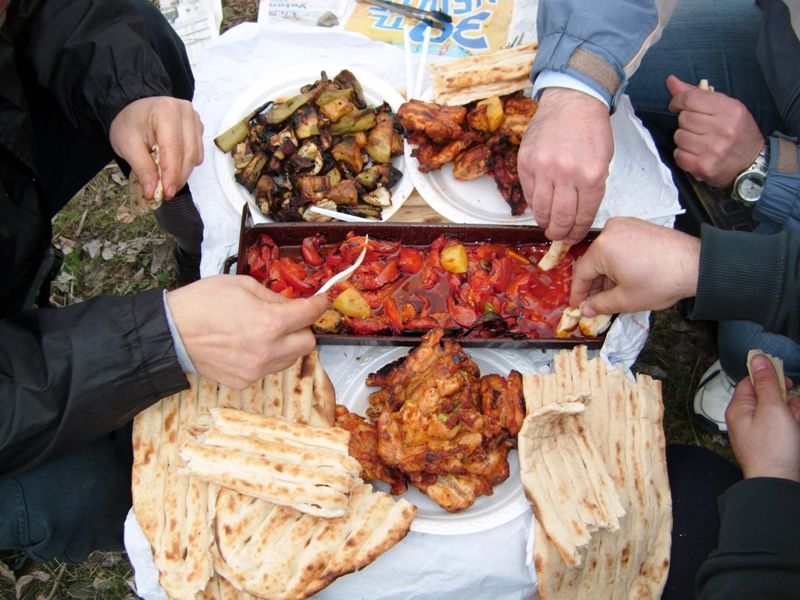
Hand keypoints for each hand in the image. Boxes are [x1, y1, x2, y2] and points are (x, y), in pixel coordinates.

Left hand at [109, 96, 203, 199]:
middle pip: (189, 153)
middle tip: (166, 193)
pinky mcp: (198, 128)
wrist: (133, 110)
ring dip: (183, 173)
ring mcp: (195, 119)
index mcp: (166, 111)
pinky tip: (173, 165)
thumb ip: (142, 169)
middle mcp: (186, 112)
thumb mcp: (127, 146)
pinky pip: (198, 153)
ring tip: (167, 181)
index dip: (172, 173)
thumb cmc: (129, 124)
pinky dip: (187, 164)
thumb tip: (152, 193)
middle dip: (179, 177)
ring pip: (196, 155)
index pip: (174, 148)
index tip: (167, 193)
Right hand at [166, 275, 328, 388]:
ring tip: (263, 333)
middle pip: (307, 344)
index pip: (309, 315)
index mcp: (270, 323)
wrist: (171, 333)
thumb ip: (273, 296)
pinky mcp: (244, 381)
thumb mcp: (242, 285)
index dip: (319, 305)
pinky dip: (266, 358)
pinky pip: (268, 370)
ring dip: (286, 345)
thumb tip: (291, 304)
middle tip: (288, 319)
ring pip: (289, 359)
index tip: (321, 301)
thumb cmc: (202, 303)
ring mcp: (256, 370)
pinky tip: (247, 347)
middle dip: (302, 329)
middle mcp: (268, 351)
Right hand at [518, 88, 612, 243]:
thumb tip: (578, 214)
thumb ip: (592, 188)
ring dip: (544, 222)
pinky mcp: (526, 163)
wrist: (572, 101)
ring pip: (541, 209)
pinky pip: (529, 193)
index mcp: (591, 175)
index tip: (573, 237)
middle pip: (561, 217)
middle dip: (560, 232)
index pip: (583, 215)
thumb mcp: (603, 160)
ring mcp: (543, 168)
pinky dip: (534, 204)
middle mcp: (566, 174)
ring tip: (547, 225)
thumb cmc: (591, 130)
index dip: (577, 231)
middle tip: (558, 236)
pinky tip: (540, 206)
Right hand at [569, 217, 699, 315]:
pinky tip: (626, 276)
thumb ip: (600, 305)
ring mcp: (625, 224)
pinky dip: (618, 261)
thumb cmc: (660, 282)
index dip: (578, 293)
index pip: (581, 273)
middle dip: (595, 284)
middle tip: (596, 303)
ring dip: (607, 273)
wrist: (697, 264)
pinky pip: (619, 244)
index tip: (576, 306)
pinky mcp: (638, 225)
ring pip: (606, 253)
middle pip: (594, 261)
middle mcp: (610, 230)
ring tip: (614, 292)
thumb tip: (585, 309)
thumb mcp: (626, 300)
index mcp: (602, 247)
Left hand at [667, 75, 763, 187]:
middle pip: (683, 118)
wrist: (751, 161)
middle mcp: (723, 129)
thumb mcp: (725, 106)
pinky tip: (696, 152)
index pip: (690, 99)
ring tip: (698, 140)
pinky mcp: (704, 166)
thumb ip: (697, 94)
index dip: (677, 100)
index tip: (676, 105)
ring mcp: (713, 149)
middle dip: (685, 121)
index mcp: (730, 109)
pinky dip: (682, 153)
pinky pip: (678, 154)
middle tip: (697, 126)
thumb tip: (670, 80)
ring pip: (679, 136)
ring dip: (684, 138)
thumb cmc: (736, 130)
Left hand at [726, 353, 799, 481]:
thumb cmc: (773, 448)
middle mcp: (746, 419)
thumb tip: (756, 358)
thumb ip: (766, 383)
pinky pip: (785, 427)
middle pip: (770, 397)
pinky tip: (796, 435)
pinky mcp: (772, 443)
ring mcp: (759, 432)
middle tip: (791, 413)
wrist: (778, 483)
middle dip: (787, 402)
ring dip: (793, 415)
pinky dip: (794, 428)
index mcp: (739, 408)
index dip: (769, 378)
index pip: (751, 381)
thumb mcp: (772, 408)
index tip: (787, 382)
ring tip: (794, 429)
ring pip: (781, 412)